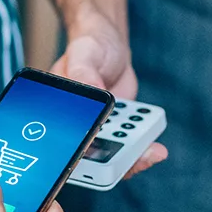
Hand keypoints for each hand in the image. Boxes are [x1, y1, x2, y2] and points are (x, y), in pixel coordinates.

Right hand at [51, 10, 166, 178]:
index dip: (74, 157)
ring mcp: (97, 131)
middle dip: (110, 164)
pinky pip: (128, 147)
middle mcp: (74, 127)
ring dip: (131, 159)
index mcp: (56, 113)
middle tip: (132, 160)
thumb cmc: (90, 48)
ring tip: (153, 152)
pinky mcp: (116, 130)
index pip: (60, 142)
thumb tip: (93, 90)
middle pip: (87, 158)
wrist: (111, 47)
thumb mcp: (84, 54)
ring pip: (110, 157)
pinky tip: (155, 147)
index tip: (94, 157)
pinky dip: (141, 150)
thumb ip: (83, 72)